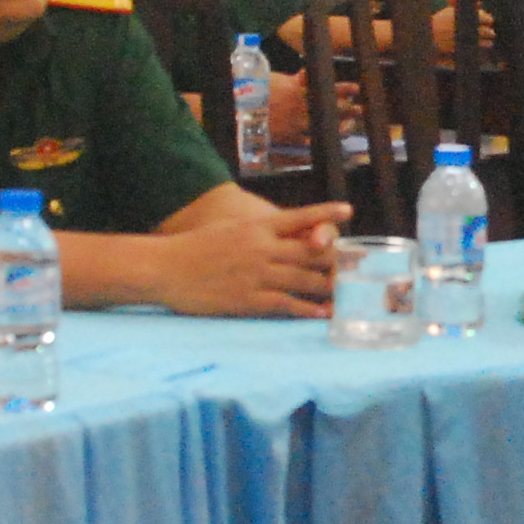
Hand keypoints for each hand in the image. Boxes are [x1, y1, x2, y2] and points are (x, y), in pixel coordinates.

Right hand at [157, 202, 344, 317]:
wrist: (166, 268)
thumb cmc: (195, 248)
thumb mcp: (229, 230)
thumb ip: (258, 233)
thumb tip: (282, 234)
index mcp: (256, 227)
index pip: (299, 217)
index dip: (325, 214)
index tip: (347, 211)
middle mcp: (262, 248)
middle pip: (310, 252)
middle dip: (336, 260)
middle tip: (358, 267)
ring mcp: (257, 274)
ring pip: (304, 280)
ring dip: (328, 288)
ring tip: (347, 294)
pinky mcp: (249, 299)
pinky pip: (286, 305)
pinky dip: (307, 309)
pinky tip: (321, 313)